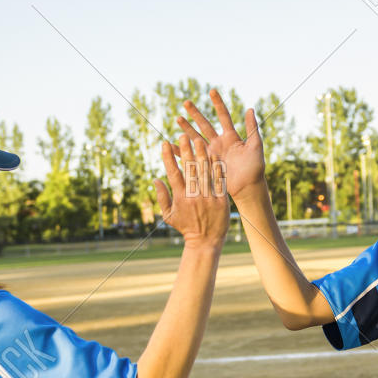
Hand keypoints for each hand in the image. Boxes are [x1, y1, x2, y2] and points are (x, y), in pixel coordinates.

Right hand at [154, 132, 227, 248]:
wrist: (206, 242)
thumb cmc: (186, 228)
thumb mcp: (169, 216)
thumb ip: (162, 197)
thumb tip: (155, 179)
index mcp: (180, 198)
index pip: (173, 173)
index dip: (168, 157)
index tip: (164, 143)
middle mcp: (194, 195)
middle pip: (190, 169)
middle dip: (186, 151)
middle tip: (183, 135)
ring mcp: (208, 197)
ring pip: (205, 172)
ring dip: (201, 154)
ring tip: (199, 139)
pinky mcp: (221, 200)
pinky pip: (219, 180)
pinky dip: (217, 167)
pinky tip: (215, 154)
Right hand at [179, 90, 265, 202]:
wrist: (249, 187)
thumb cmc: (255, 167)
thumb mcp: (255, 146)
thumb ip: (252, 128)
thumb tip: (250, 108)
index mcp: (231, 137)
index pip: (223, 116)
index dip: (218, 104)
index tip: (211, 91)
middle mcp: (219, 143)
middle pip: (205, 124)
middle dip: (195, 113)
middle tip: (186, 102)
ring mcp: (211, 153)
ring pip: (196, 138)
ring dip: (187, 129)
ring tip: (178, 118)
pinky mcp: (206, 164)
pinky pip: (192, 156)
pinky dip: (182, 151)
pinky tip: (173, 145)